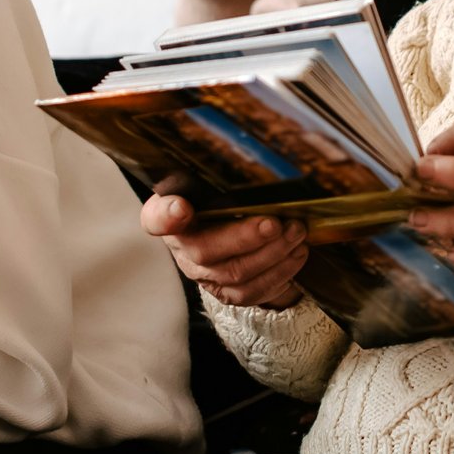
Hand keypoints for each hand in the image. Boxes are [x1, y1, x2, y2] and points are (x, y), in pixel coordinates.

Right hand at [142, 193, 307, 307]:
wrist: (229, 234)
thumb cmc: (220, 201)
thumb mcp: (214, 183)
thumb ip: (223, 178)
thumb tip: (259, 161)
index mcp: (168, 215)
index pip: (157, 217)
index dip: (168, 215)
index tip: (182, 207)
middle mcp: (180, 248)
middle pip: (206, 250)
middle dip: (245, 237)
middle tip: (275, 223)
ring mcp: (202, 274)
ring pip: (235, 274)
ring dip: (272, 254)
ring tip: (295, 233)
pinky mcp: (225, 292)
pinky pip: (252, 291)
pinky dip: (280, 273)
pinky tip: (296, 253)